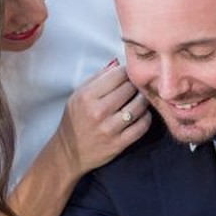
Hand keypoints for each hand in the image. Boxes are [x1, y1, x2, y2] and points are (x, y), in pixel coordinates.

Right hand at [55, 60, 151, 175]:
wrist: (69, 152)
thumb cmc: (75, 120)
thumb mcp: (78, 96)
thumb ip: (97, 78)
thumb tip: (117, 62)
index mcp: (87, 96)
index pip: (117, 74)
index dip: (127, 72)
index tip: (128, 76)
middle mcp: (98, 111)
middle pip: (130, 88)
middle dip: (136, 85)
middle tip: (137, 88)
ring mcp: (109, 128)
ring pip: (139, 106)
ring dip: (143, 100)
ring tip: (141, 99)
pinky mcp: (119, 143)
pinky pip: (142, 126)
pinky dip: (146, 118)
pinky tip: (142, 115)